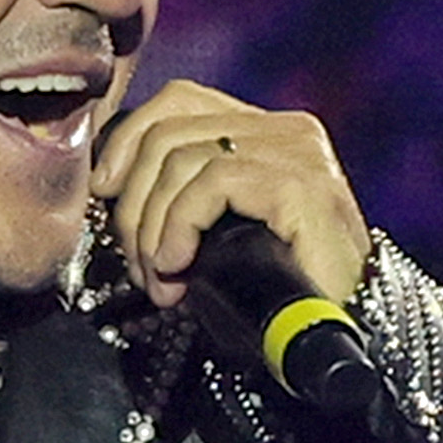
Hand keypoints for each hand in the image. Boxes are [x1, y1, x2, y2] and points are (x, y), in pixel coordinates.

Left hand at [92, 82, 370, 312]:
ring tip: (160, 281)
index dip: (128, 139)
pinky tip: (177, 267)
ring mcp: (298, 153)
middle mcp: (287, 130)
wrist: (338, 342)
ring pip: (181, 158)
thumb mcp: (216, 238)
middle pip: (171, 128)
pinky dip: (178, 227)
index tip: (104, 193)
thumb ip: (181, 197)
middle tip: (137, 264)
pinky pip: (211, 184)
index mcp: (266, 133)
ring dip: (151, 228)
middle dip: (133, 201)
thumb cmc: (277, 300)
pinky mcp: (301, 185)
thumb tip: (110, 183)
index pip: (179, 101)